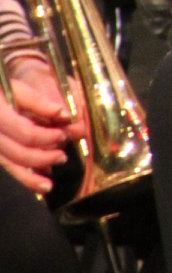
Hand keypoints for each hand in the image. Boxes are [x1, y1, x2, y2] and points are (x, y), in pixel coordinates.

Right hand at [0, 59, 76, 192]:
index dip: (47, 136)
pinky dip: (22, 177)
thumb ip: (39, 102)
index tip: (63, 134)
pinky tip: (37, 184)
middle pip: (17, 153)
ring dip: (30, 177)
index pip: (25, 132)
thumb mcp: (18, 88)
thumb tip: (65, 115)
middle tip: (62, 157)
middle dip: (43, 157)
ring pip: (9, 165)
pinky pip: (6, 167)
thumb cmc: (2, 88)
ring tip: (48, 184)